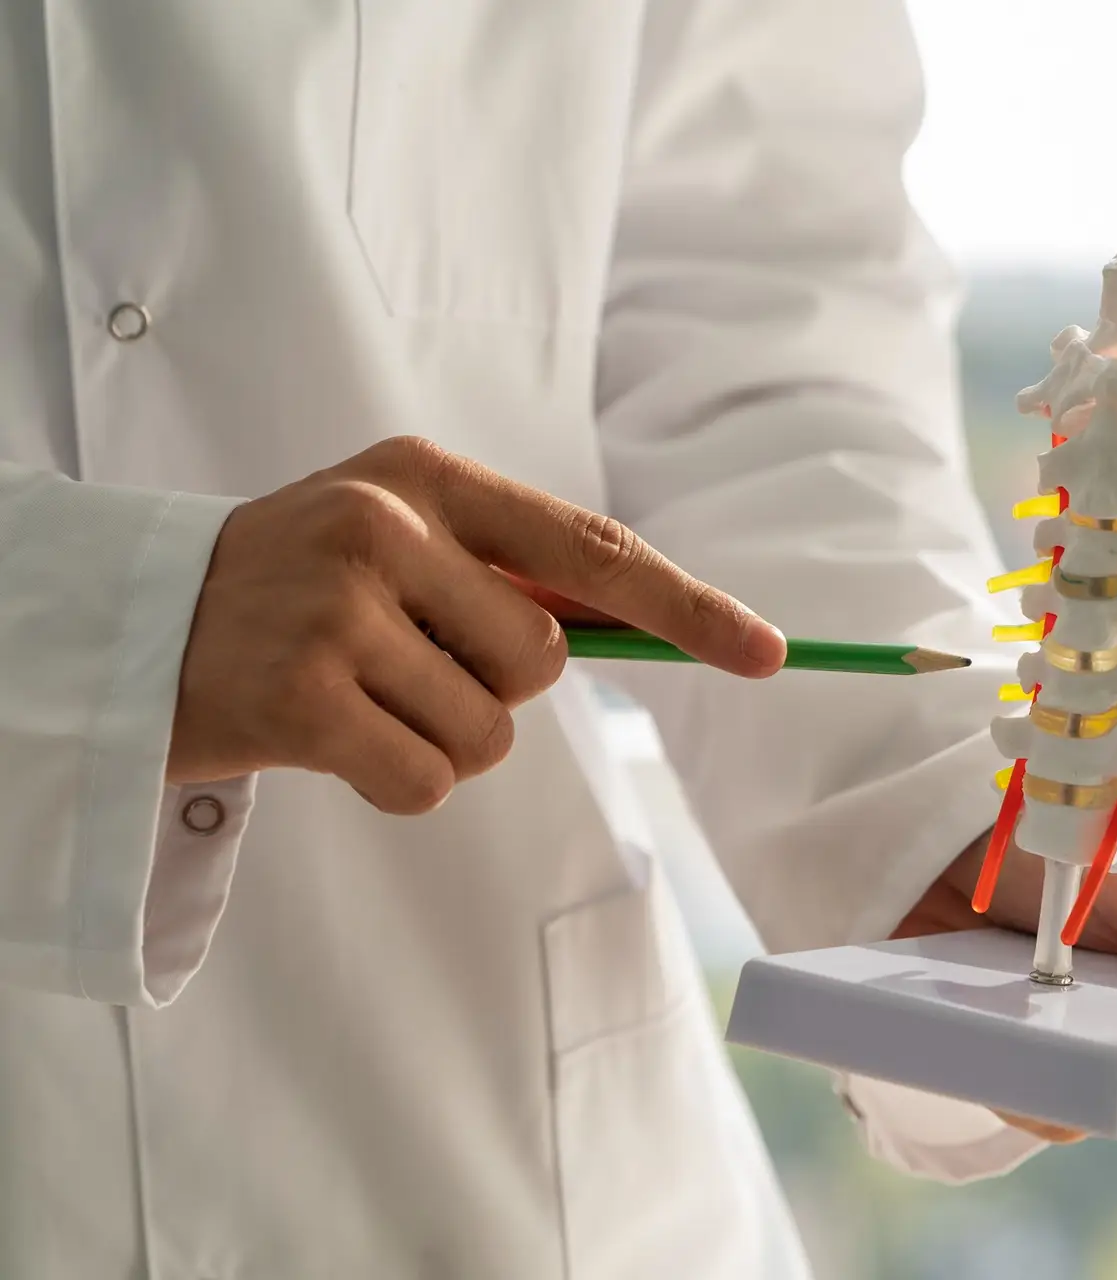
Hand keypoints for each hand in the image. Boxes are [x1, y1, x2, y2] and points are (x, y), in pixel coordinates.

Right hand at [169, 436, 785, 810]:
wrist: (136, 627)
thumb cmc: (298, 591)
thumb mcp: (398, 542)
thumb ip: (507, 571)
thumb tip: (656, 626)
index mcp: (427, 476)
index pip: (591, 550)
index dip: (688, 607)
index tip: (767, 653)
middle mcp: (385, 524)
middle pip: (543, 662)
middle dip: (494, 688)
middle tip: (399, 663)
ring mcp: (338, 608)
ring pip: (490, 733)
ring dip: (440, 739)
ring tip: (356, 696)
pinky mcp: (302, 696)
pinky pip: (430, 782)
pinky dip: (398, 784)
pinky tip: (331, 741)